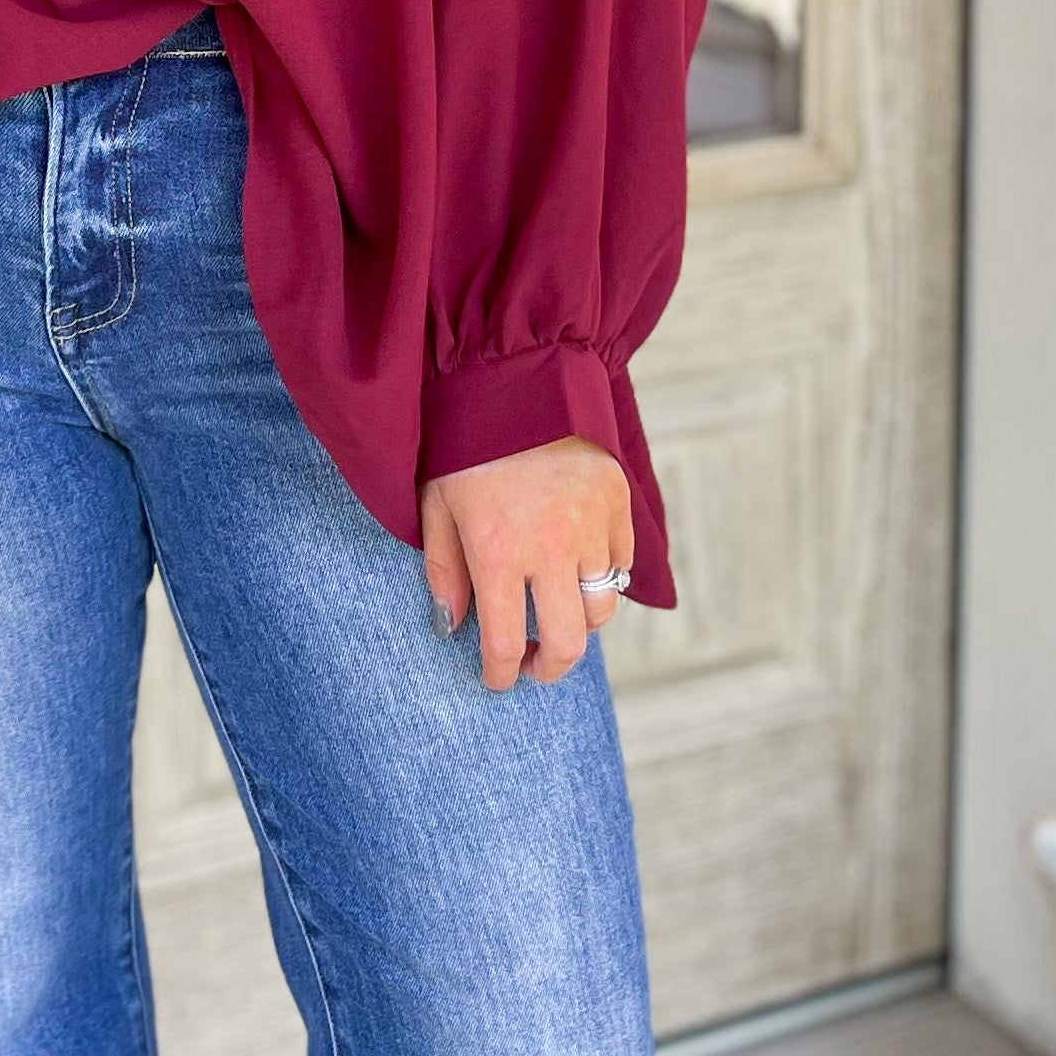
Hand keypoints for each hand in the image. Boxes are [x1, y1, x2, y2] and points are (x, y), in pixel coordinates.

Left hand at [421, 436, 632, 692]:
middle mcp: (551, 548)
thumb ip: (443, 571)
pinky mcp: (618, 502)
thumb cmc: (464, 441)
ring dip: (579, 622)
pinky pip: (620, 564)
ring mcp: (591, 526)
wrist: (517, 375)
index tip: (496, 680)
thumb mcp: (435, 504)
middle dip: (551, 666)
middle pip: (570, 642)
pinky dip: (603, 577)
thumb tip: (450, 627)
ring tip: (556, 613)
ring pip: (601, 607)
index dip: (500, 675)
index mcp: (497, 553)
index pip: (505, 644)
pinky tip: (577, 568)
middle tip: (536, 665)